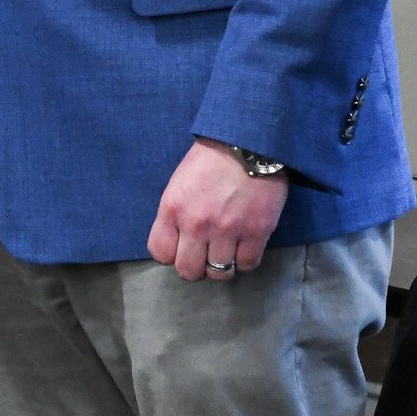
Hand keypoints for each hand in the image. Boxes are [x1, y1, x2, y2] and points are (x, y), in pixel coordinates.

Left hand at [147, 136, 290, 281]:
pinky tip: (244, 247)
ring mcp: (227, 230)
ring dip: (221, 266)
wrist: (249, 141)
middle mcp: (196, 224)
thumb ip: (176, 213)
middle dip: (195, 267)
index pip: (160, 253)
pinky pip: (247, 264)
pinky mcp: (256, 232)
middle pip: (188, 271)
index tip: (180, 248)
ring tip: (226, 252)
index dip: (170, 254)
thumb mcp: (180, 182)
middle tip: (204, 255)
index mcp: (172, 208)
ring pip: (219, 273)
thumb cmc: (211, 157)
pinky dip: (245, 260)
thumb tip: (179, 239)